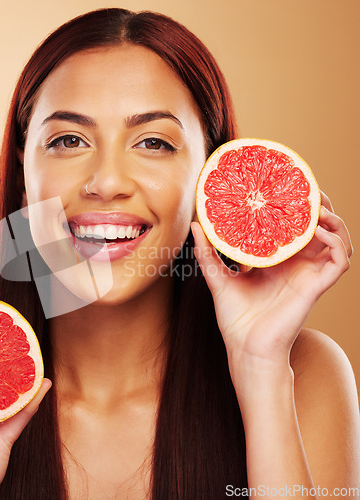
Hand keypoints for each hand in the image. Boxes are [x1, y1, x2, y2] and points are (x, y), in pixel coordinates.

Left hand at [191, 192, 351, 371]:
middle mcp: (295, 264)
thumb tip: (196, 225)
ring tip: (316, 205)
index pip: (291, 227)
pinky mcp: (316, 287)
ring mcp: (308, 275)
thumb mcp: (218, 277)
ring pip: (335, 239)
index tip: (283, 185)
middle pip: (316, 227)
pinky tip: (319, 229)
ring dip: (331, 219)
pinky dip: (337, 241)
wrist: (245, 348)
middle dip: (315, 205)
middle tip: (304, 187)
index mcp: (276, 261)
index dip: (293, 206)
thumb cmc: (235, 318)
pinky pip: (340, 260)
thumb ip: (208, 252)